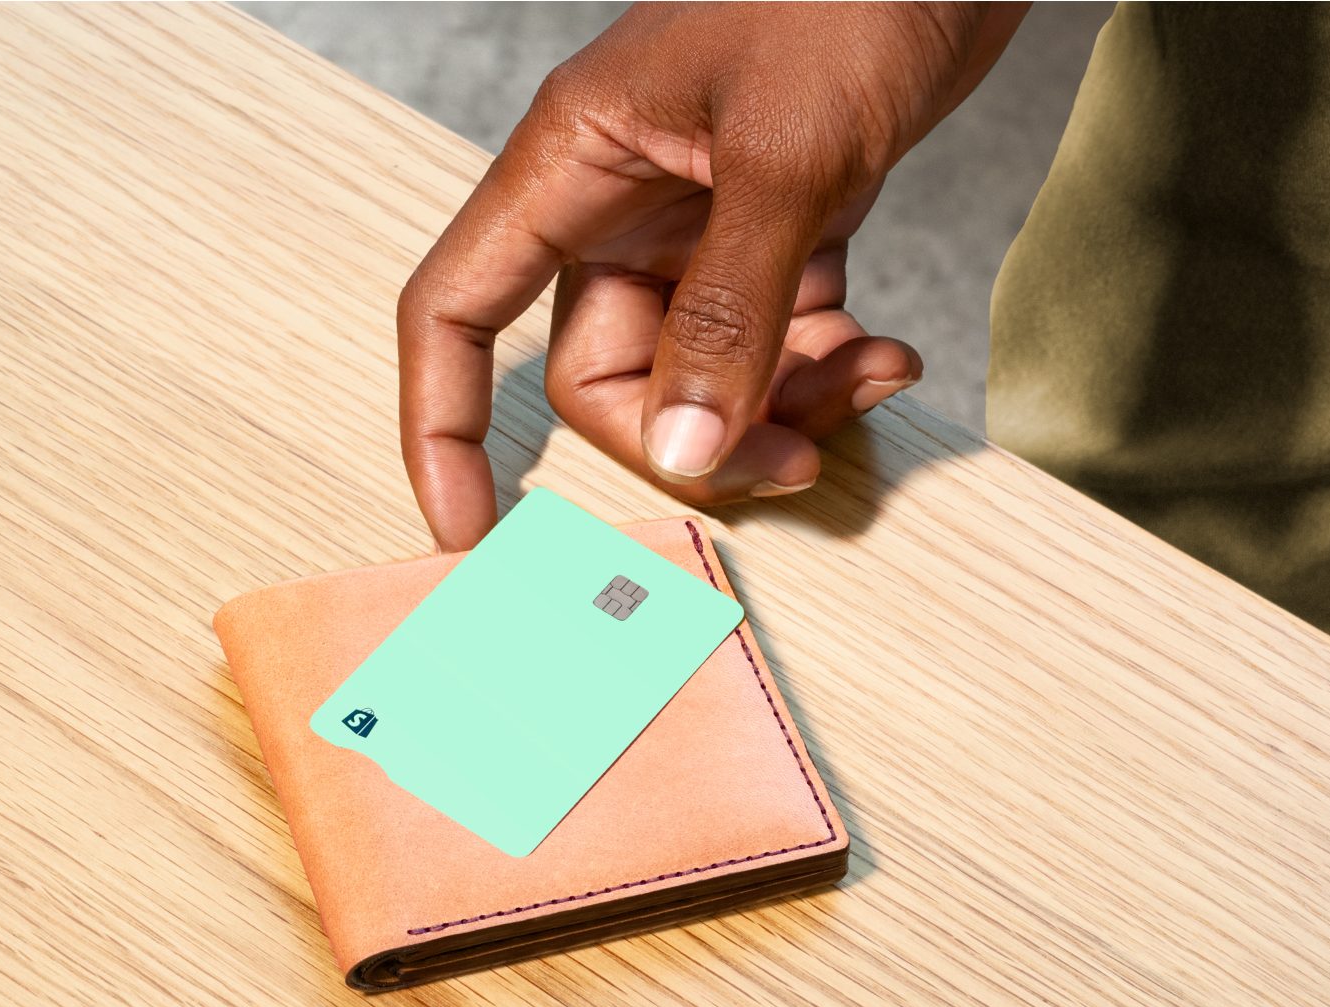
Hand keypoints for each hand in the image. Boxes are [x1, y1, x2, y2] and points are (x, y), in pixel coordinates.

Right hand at [397, 1, 1029, 549]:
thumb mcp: (788, 156)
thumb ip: (730, 312)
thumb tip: (684, 449)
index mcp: (572, 164)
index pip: (455, 312)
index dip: (442, 424)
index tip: (465, 528)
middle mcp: (620, 201)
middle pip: (601, 374)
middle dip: (689, 433)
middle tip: (784, 457)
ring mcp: (699, 219)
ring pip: (697, 370)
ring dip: (780, 403)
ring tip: (871, 374)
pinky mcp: (778, 223)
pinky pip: (772, 341)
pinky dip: (824, 366)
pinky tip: (887, 349)